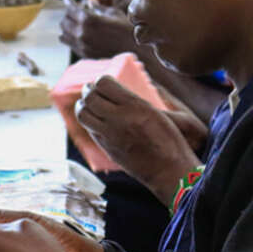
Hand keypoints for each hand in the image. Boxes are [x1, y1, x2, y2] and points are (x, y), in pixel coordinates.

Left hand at [60, 0, 138, 58]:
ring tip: (75, 23)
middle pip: (64, 21)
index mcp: (89, 19)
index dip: (68, 1)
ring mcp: (82, 45)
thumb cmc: (126, 30)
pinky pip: (70, 44)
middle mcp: (82, 32)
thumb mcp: (114, 13)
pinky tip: (78, 34)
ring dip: (67, 27)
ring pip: (63, 34)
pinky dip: (71, 38)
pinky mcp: (84, 54)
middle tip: (74, 12)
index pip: (71, 8)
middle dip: (68, 14)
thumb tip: (90, 3)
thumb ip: (99, 8)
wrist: (134, 51)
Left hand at [75, 75, 202, 203]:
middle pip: (89, 98)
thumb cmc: (169, 141)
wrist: (168, 171)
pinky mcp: (107, 148)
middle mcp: (119, 119)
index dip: (101, 80)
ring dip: (83, 106)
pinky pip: (90, 129)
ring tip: (89, 104)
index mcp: (135, 106)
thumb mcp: (156, 113)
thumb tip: (114, 92)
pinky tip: (97, 120)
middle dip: (88, 91)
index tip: (104, 82)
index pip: (104, 83)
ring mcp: (110, 135)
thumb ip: (133, 102)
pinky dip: (90, 121)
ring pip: (83, 114)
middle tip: (91, 90)